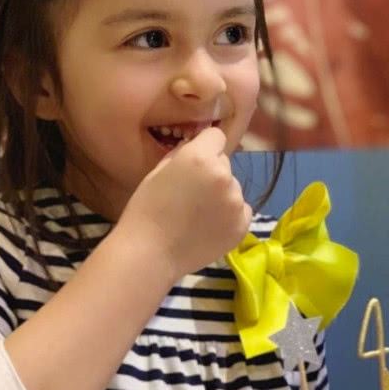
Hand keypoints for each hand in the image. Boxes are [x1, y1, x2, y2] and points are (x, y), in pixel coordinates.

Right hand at [115, 127, 251, 277]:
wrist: (150, 253)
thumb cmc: (146, 210)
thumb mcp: (158, 171)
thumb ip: (182, 154)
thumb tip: (196, 146)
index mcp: (201, 158)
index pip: (217, 136)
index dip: (205, 146)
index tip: (195, 161)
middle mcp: (224, 176)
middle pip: (225, 163)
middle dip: (212, 172)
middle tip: (193, 193)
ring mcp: (236, 201)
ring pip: (233, 187)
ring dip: (221, 195)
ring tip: (198, 215)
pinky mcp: (242, 225)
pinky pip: (241, 209)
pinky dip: (229, 215)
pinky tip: (210, 226)